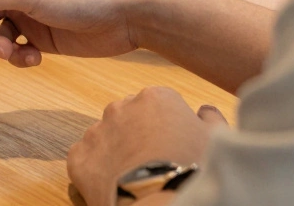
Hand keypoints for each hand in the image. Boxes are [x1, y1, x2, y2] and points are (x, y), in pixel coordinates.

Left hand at [68, 87, 227, 205]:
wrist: (162, 201)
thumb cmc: (193, 169)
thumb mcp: (215, 140)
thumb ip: (210, 119)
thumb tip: (205, 110)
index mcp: (155, 98)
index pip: (157, 105)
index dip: (166, 128)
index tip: (173, 147)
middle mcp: (121, 107)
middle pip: (128, 118)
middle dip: (137, 135)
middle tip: (153, 162)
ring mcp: (96, 131)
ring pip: (105, 138)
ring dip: (115, 151)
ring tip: (134, 176)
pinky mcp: (78, 157)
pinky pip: (85, 159)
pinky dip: (96, 170)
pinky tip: (115, 183)